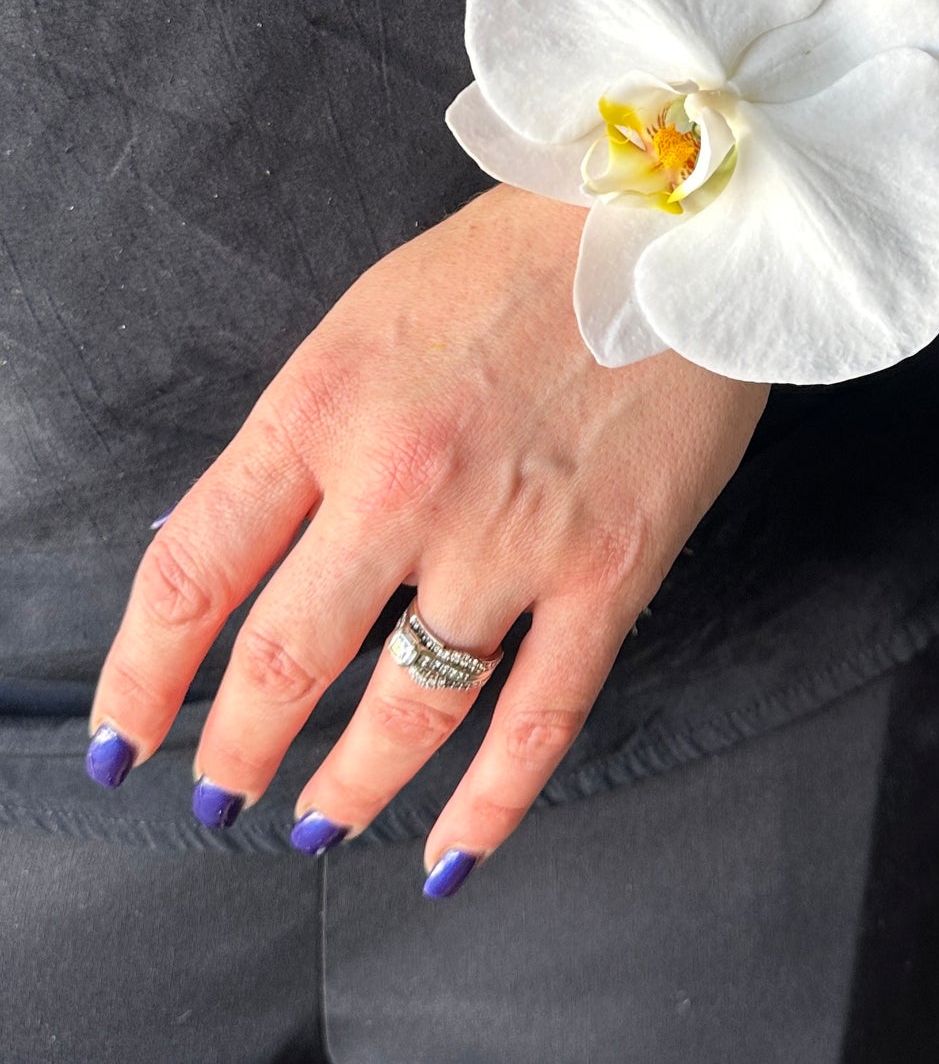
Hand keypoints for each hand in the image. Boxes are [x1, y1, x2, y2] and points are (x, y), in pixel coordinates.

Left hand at [90, 185, 767, 889]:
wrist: (675, 229)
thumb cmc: (517, 259)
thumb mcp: (369, 319)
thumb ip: (303, 434)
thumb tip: (245, 550)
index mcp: (324, 405)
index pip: (191, 569)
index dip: (139, 675)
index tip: (124, 735)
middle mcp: (401, 482)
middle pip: (283, 662)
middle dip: (235, 751)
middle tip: (222, 793)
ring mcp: (510, 537)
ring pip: (406, 710)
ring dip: (345, 788)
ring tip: (316, 821)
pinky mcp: (608, 571)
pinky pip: (538, 720)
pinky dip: (490, 804)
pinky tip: (450, 849)